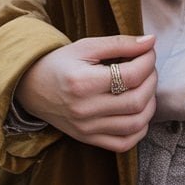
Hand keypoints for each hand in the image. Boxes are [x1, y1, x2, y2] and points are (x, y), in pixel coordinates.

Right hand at [15, 34, 156, 151]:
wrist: (32, 87)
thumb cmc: (61, 63)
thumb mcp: (86, 46)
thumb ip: (120, 43)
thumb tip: (151, 41)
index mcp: (82, 83)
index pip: (131, 76)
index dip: (147, 61)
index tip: (148, 52)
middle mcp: (84, 110)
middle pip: (136, 101)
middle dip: (151, 81)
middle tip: (148, 68)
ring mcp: (86, 128)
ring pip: (135, 124)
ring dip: (150, 104)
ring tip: (145, 87)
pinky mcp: (88, 139)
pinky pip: (124, 143)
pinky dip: (139, 129)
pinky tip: (139, 111)